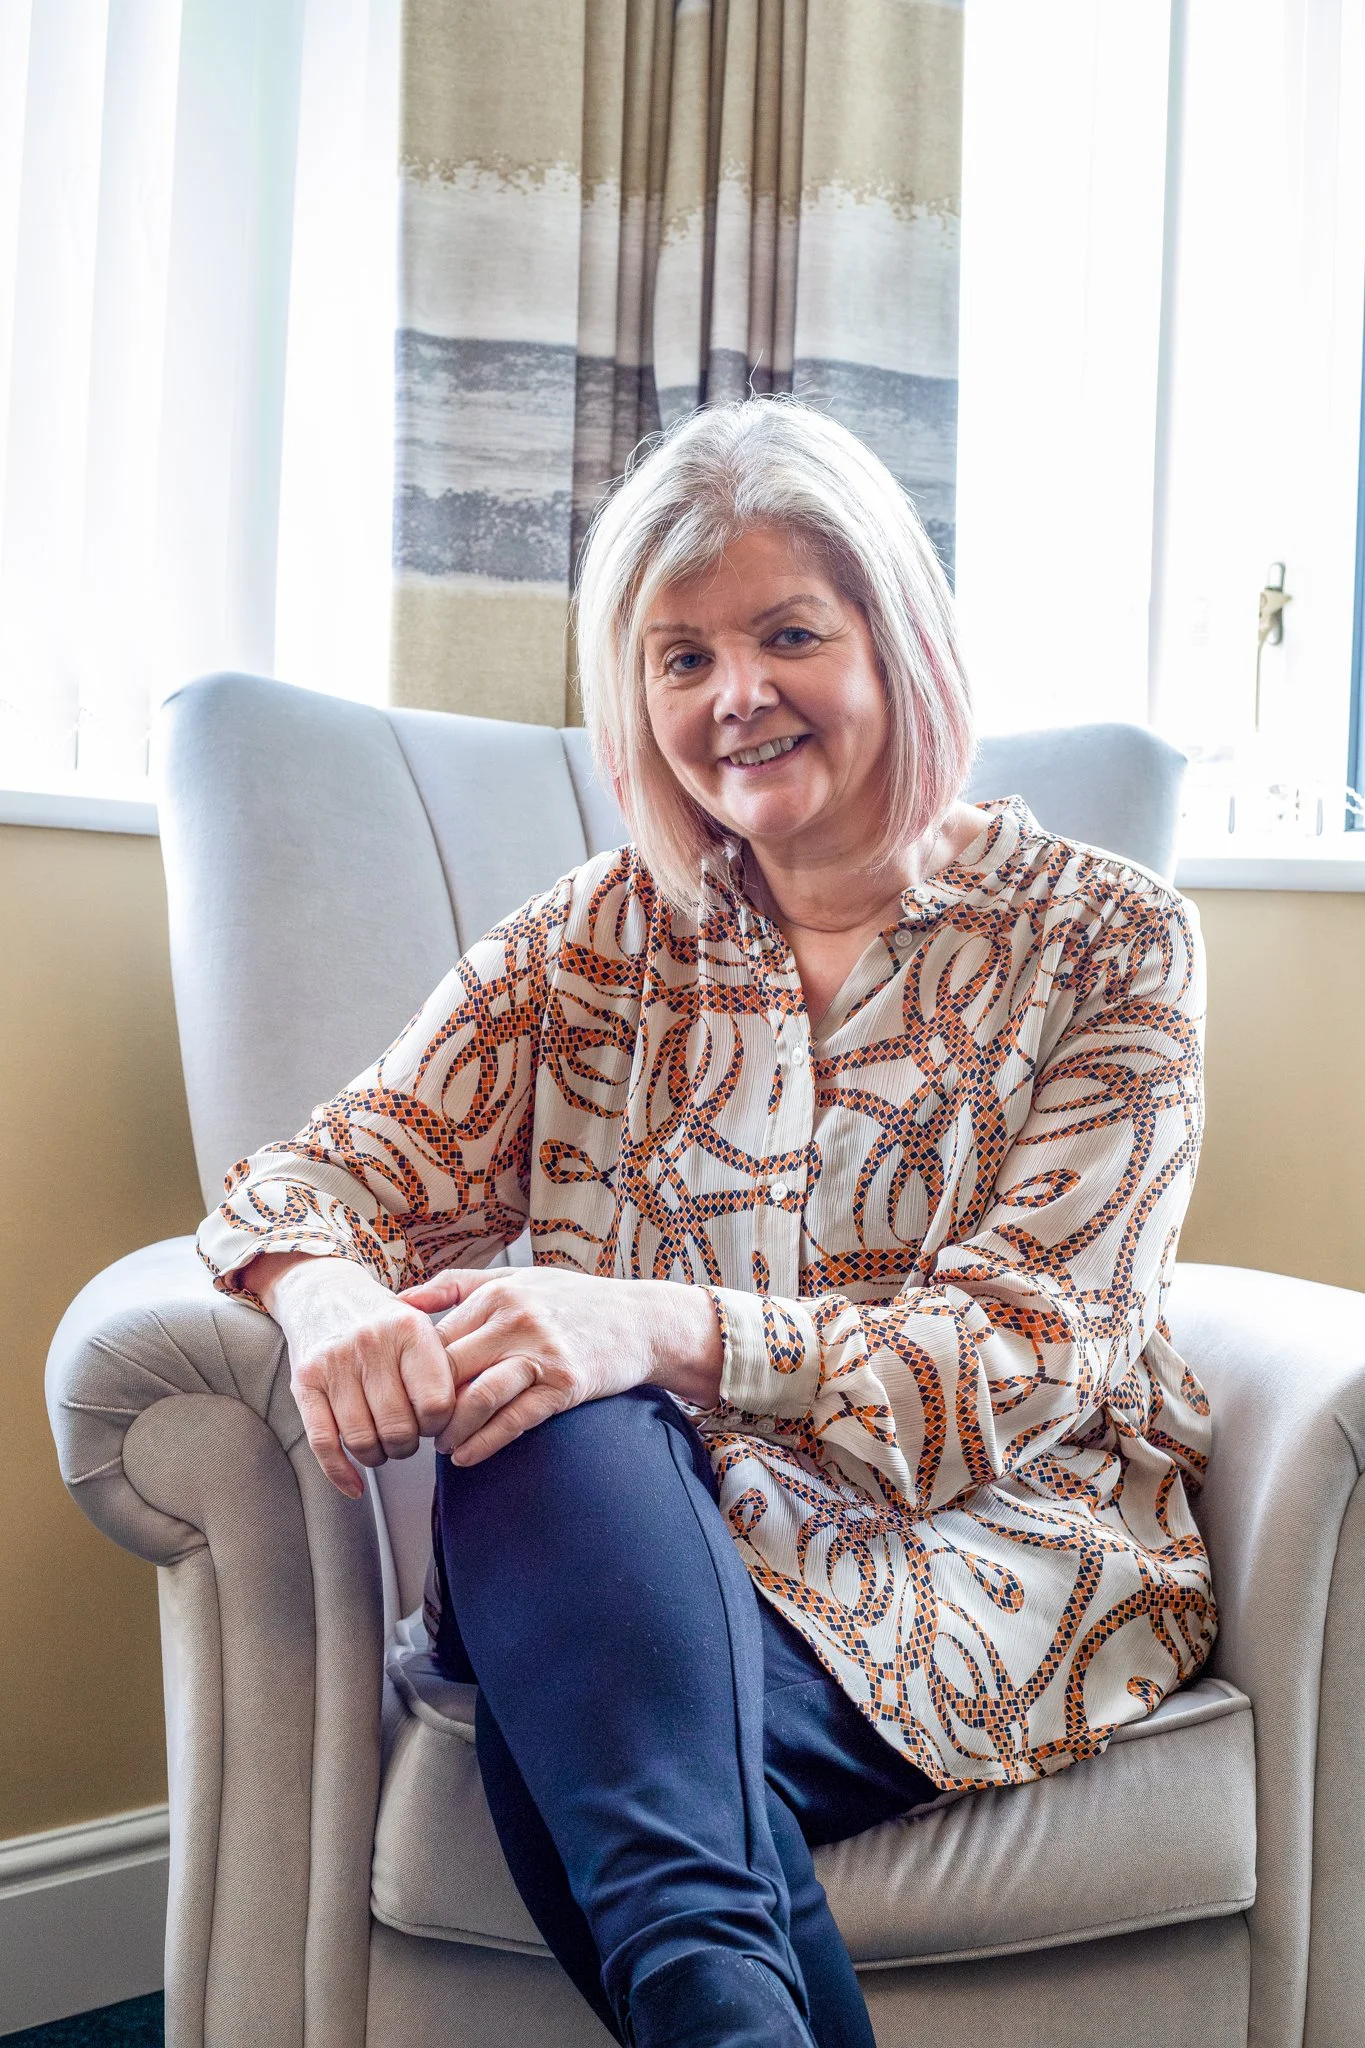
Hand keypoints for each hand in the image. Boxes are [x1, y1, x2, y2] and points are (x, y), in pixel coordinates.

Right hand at [248, 1252, 456, 1499]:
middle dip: (408, 1446)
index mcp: (410, 1330)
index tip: (434, 1423)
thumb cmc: (383, 1322)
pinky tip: (355, 1485)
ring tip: (384, 1446)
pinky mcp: (304, 1382)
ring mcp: (334, 1363)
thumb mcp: (421, 1327)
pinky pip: (324, 1442)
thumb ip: (444, 1368)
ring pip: (362, 1440)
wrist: (324, 1292)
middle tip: (408, 1438)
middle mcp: (371, 1344)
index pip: (436, 1404)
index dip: (439, 1425)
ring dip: (378, 1457)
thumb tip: (467, 1420)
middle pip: (399, 1428)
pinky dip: (341, 1473)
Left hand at [399, 1265, 721, 1466]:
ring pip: (478, 1398)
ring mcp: (544, 1352)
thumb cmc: (573, 1301)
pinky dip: (484, 1444)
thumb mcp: (516, 1278)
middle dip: (426, 1407)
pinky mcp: (567, 1384)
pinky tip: (467, 1457)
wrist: (641, 1320)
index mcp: (498, 1293)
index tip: (404, 1397)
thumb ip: (456, 1284)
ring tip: (441, 1446)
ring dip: (451, 1431)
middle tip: (414, 1429)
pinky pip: (515, 1420)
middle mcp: (518, 1319)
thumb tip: (399, 1301)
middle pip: (450, 1372)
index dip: (413, 1374)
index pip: (435, 1340)